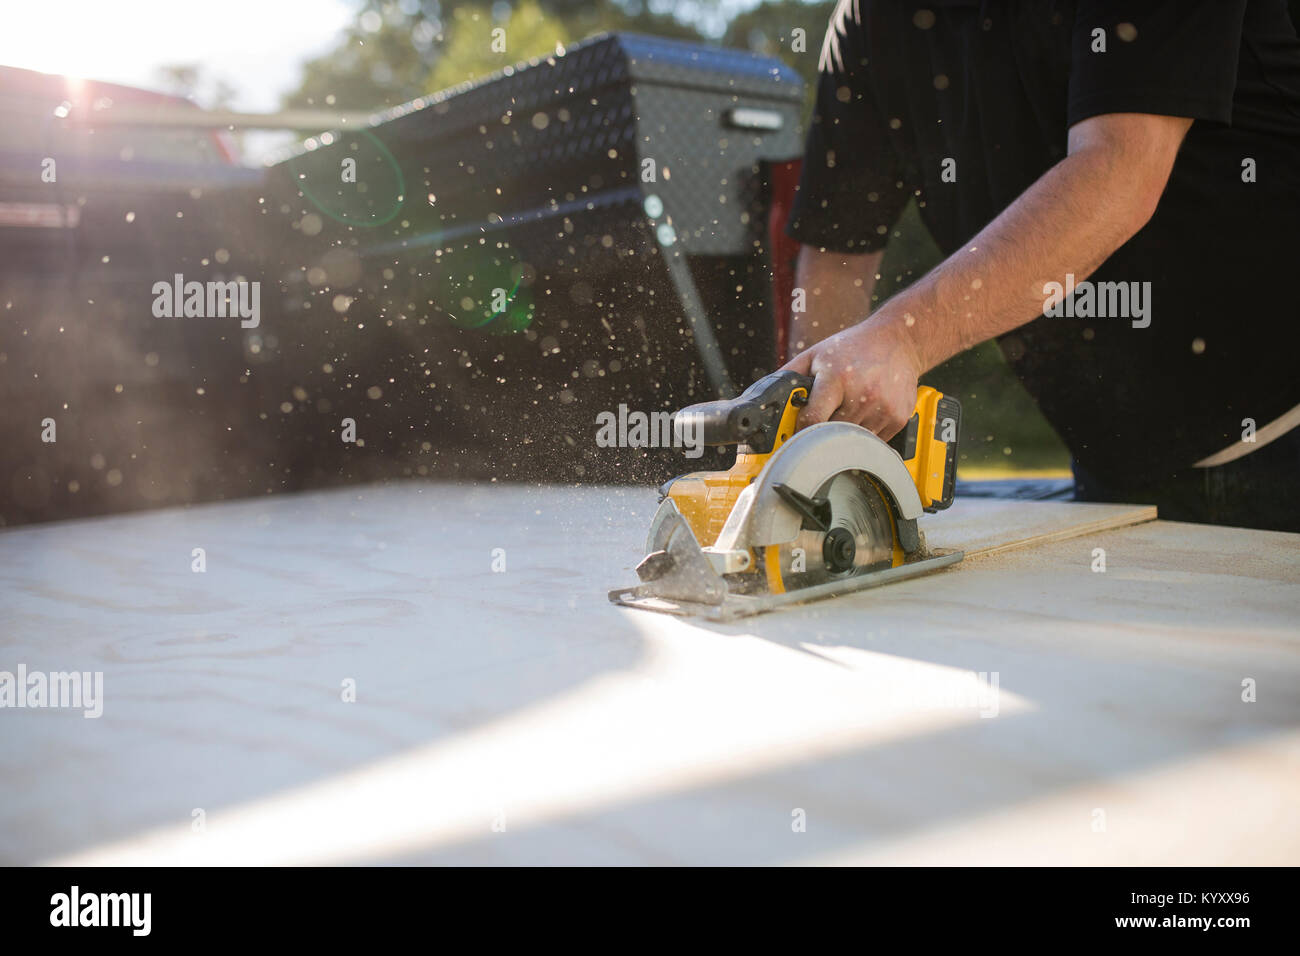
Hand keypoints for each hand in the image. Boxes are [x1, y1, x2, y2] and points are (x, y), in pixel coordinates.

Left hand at [780, 312, 922, 438]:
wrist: (899, 340)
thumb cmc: (854, 347)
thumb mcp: (816, 353)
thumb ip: (790, 374)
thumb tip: (766, 397)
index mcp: (837, 378)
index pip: (812, 420)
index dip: (801, 429)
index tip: (798, 430)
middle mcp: (862, 394)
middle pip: (832, 434)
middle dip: (822, 431)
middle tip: (821, 422)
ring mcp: (882, 408)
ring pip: (852, 440)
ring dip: (844, 434)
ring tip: (846, 412)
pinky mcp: (897, 418)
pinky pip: (873, 440)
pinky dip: (864, 433)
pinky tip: (865, 413)